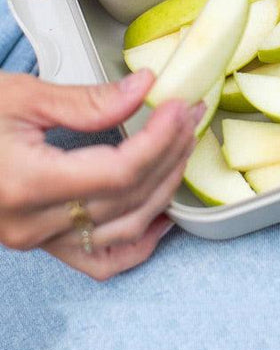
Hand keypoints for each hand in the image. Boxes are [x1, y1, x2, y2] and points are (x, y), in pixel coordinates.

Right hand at [0, 70, 203, 279]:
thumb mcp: (20, 97)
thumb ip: (88, 100)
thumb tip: (145, 88)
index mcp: (26, 184)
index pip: (119, 173)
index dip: (159, 140)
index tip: (179, 107)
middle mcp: (32, 224)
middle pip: (129, 199)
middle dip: (170, 154)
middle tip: (189, 116)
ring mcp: (35, 241)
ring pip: (124, 230)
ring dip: (165, 188)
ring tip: (182, 147)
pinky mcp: (39, 243)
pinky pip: (98, 260)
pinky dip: (138, 243)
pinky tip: (163, 216)